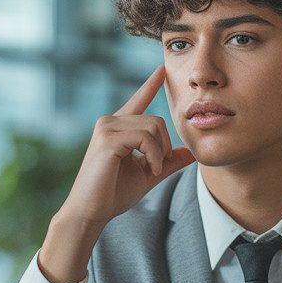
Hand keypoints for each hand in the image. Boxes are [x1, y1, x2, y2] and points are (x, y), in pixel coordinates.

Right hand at [39, 67, 194, 282]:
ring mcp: (106, 128)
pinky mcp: (107, 139)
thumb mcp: (147, 175)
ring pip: (153, 127)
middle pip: (157, 120)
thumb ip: (167, 162)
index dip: (150, 84)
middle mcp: (110, 121)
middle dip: (165, 145)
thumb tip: (190, 153)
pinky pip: (145, 138)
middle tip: (158, 167)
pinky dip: (153, 156)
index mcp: (118, 127)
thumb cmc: (112, 194)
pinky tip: (148, 170)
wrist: (91, 212)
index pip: (138, 100)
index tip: (162, 70)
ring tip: (151, 170)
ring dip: (160, 153)